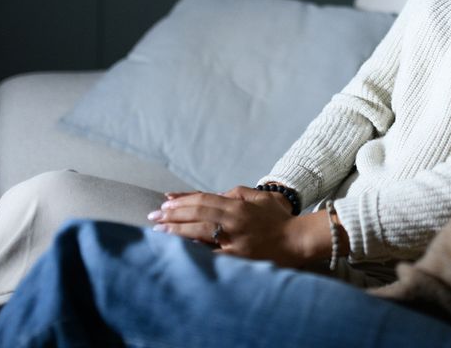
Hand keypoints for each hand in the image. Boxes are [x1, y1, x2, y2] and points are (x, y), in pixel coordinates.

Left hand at [148, 186, 324, 267]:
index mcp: (238, 205)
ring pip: (199, 232)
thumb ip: (238, 193)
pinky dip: (193, 250)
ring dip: (177, 230)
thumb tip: (216, 195)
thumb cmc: (279, 219)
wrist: (297, 241)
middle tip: (154, 215)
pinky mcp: (236, 258)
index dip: (182, 200)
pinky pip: (210, 254)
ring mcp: (234, 240)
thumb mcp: (261, 198)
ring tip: (159, 230)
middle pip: (197, 213)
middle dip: (173, 214)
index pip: (204, 199)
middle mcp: (234, 220)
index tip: (165, 201)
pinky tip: (179, 248)